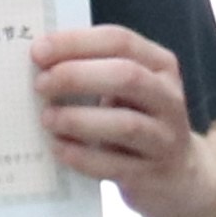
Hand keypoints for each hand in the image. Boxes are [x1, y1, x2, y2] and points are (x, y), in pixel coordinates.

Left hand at [32, 24, 200, 206]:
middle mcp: (168, 98)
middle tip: (41, 84)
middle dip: (76, 76)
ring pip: (125, 123)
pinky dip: (82, 156)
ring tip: (47, 118)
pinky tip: (58, 148)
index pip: (120, 41)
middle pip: (126, 76)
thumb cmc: (138, 120)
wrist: (177, 175)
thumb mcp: (128, 89)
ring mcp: (164, 139)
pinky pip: (114, 165)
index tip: (38, 51)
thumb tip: (41, 60)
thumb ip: (95, 70)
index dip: (77, 43)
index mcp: (160, 66)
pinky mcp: (151, 175)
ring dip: (78, 119)